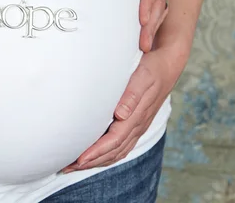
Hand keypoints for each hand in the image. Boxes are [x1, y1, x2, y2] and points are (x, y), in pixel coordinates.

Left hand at [62, 50, 176, 172]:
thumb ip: (130, 96)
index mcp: (136, 117)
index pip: (113, 141)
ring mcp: (138, 127)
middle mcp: (137, 126)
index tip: (79, 160)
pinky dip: (107, 156)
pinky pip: (121, 147)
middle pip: (113, 152)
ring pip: (117, 152)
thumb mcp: (141, 78)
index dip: (96, 152)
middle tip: (67, 168)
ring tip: (76, 166)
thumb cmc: (150, 69)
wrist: (167, 66)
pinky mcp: (136, 125)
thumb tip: (119, 114)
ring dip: (97, 162)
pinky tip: (96, 157)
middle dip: (91, 162)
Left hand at [122, 0, 170, 51]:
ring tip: (143, 47)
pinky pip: (157, 3)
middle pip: (157, 0)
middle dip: (151, 23)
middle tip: (143, 45)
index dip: (147, 2)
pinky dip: (152, 20)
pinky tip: (145, 35)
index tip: (141, 20)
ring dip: (152, 26)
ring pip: (159, 5)